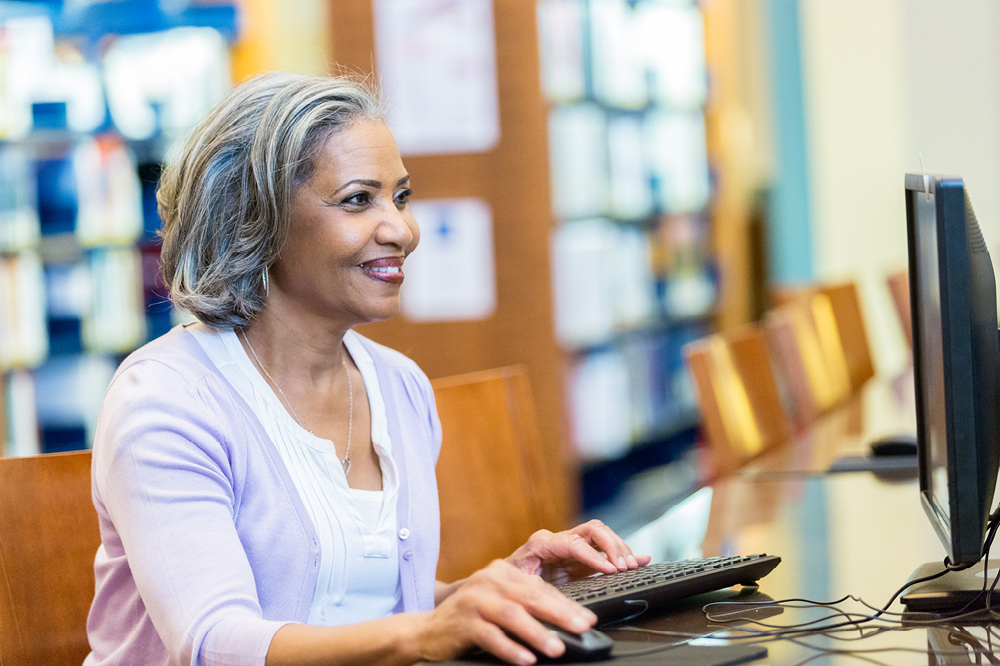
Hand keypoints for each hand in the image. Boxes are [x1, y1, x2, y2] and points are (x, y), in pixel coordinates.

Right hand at [415, 559, 596, 664]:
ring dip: (537, 633)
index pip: (540, 587)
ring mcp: (474, 600)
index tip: (588, 619)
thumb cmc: (471, 617)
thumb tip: (568, 621)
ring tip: (557, 648)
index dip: (567, 604)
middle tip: (581, 628)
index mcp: (502, 572)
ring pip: (512, 615)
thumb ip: (527, 606)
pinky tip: (526, 659)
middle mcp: (488, 581)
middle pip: (530, 597)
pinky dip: (510, 649)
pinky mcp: (463, 622)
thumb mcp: (500, 604)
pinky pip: (490, 637)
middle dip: (560, 614)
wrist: (428, 630)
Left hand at [507, 519, 651, 584]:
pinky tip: (641, 559)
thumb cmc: (509, 583)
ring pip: (603, 536)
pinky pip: (606, 551)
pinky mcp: (582, 558)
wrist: (504, 584)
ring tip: (632, 566)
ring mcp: (572, 547)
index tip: (610, 569)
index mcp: (543, 543)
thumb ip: (536, 586)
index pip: (574, 543)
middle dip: (612, 546)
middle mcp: (560, 540)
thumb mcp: (519, 586)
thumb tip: (553, 594)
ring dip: (620, 549)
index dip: (594, 556)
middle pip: (593, 530)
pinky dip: (625, 553)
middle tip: (624, 566)